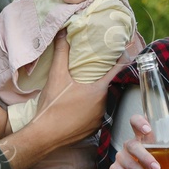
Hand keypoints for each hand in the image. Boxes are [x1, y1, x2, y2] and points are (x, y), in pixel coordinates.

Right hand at [36, 31, 117, 147]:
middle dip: (111, 75)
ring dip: (104, 92)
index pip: (119, 70)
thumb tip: (63, 33)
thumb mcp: (56, 76)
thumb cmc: (52, 106)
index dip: (123, 58)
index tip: (124, 49)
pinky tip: (87, 103)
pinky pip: (101, 113)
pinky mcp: (95, 129)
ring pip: (108, 101)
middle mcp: (105, 105)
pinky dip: (97, 106)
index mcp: (100, 91)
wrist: (44, 136)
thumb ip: (61, 53)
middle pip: (114, 86)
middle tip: (107, 65)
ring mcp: (101, 119)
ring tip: (96, 82)